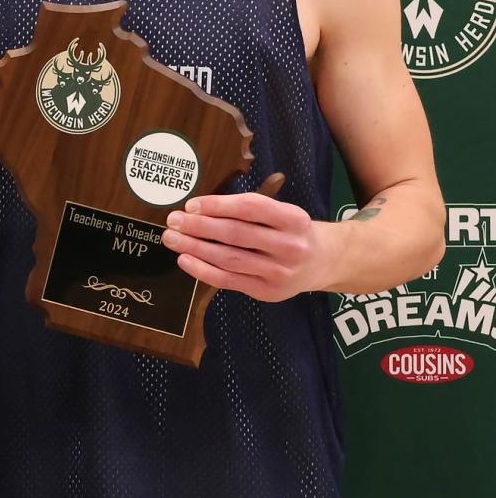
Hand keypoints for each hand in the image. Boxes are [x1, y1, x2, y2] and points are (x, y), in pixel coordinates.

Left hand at [160, 192, 321, 301]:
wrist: (324, 262)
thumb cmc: (293, 231)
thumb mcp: (283, 213)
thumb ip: (249, 210)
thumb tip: (198, 210)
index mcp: (294, 219)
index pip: (251, 208)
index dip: (218, 205)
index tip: (191, 205)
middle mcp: (290, 246)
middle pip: (236, 234)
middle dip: (199, 226)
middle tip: (173, 220)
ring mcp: (279, 273)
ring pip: (229, 259)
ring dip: (195, 248)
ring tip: (172, 238)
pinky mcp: (267, 292)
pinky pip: (229, 281)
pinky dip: (203, 271)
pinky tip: (185, 260)